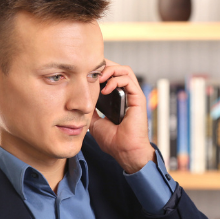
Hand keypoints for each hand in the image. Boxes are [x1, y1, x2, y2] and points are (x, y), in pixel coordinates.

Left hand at [88, 59, 154, 173]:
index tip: (87, 73)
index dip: (100, 72)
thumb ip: (92, 110)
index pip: (112, 77)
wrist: (124, 151)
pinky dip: (115, 79)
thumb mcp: (95, 122)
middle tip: (92, 70)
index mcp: (119, 100)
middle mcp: (128, 95)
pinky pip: (128, 79)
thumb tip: (81, 102)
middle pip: (118, 69)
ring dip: (110, 69)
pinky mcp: (138, 98)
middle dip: (104, 66)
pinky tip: (105, 88)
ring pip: (125, 70)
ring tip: (99, 77)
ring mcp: (133, 96)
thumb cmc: (114, 141)